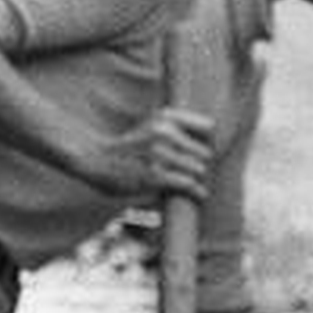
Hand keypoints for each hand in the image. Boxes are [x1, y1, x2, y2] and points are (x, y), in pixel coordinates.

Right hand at [88, 108, 213, 204]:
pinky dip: (196, 192)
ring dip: (198, 180)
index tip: (205, 152)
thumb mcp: (152, 125)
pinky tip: (199, 195)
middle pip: (205, 153)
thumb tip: (215, 134)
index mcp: (165, 117)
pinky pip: (188, 184)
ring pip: (199, 170)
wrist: (97, 160)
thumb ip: (180, 125)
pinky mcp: (154, 176)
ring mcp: (159, 154)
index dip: (209, 142)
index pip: (209, 128)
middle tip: (198, 173)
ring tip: (195, 184)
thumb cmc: (130, 147)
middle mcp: (164, 132)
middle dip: (203, 165)